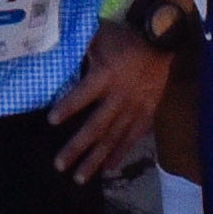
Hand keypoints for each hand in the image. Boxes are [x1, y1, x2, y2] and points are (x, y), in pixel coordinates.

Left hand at [46, 28, 170, 180]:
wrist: (161, 39)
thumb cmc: (124, 36)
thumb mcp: (98, 38)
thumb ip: (78, 52)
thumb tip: (52, 57)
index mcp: (106, 76)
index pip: (83, 95)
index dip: (68, 107)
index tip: (51, 121)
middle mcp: (120, 97)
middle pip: (96, 127)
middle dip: (77, 148)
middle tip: (59, 165)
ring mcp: (135, 108)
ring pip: (114, 139)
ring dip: (96, 159)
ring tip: (80, 177)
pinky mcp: (147, 113)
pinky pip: (133, 137)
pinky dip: (120, 153)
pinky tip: (107, 167)